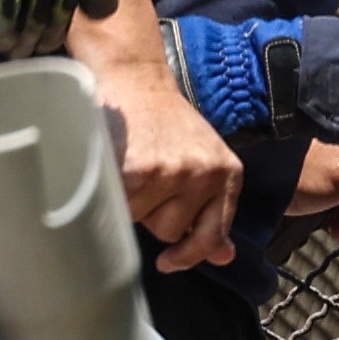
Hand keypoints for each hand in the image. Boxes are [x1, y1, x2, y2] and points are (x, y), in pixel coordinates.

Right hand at [86, 37, 244, 268]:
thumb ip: (213, 210)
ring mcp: (171, 173)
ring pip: (142, 222)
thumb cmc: (165, 122)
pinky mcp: (138, 172)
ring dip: (131, 205)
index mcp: (227, 173)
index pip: (213, 235)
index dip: (189, 253)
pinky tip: (111, 174)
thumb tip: (223, 257)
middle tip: (146, 177)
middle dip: (153, 213)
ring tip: (130, 169)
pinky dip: (111, 198)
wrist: (136, 78)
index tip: (168, 262)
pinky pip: (120, 208)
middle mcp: (205, 174)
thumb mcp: (204, 161)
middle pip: (170, 231)